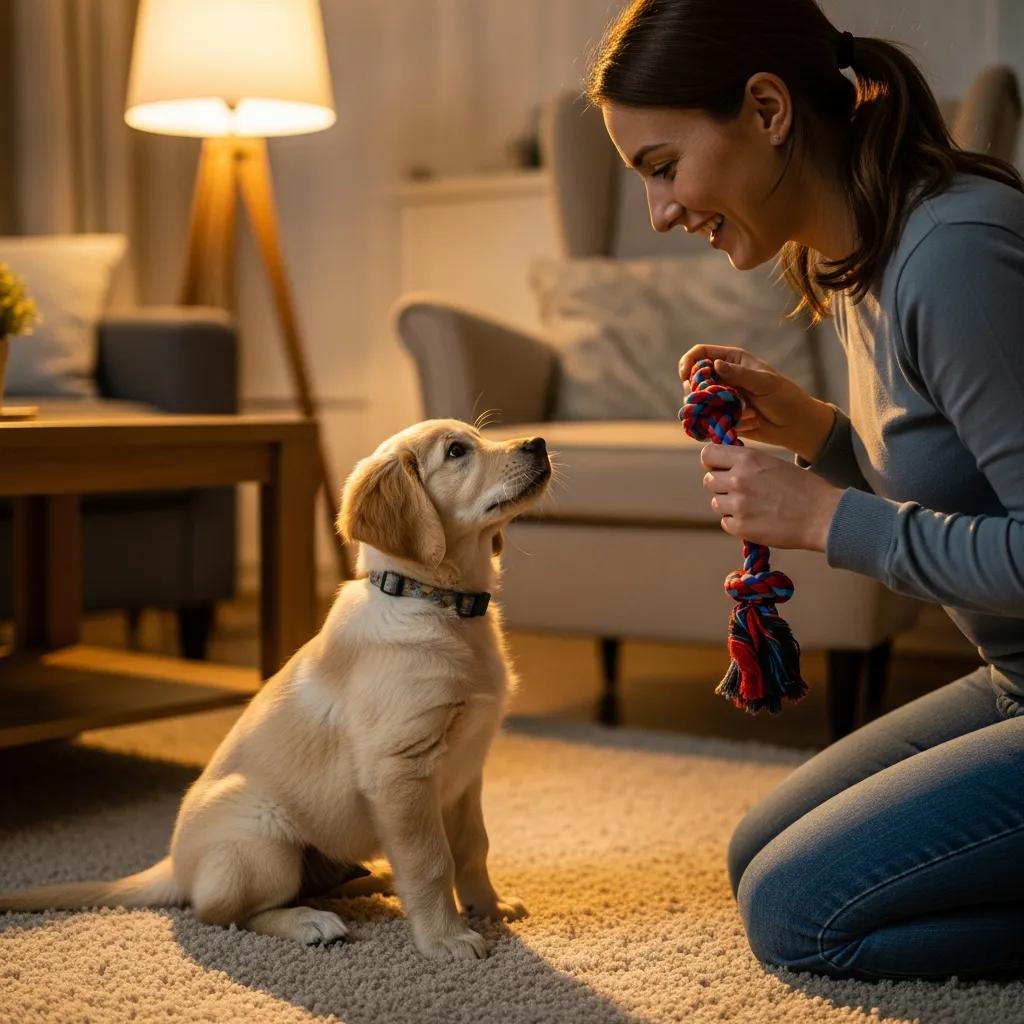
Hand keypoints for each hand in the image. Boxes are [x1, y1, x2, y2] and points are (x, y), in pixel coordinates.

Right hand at [679, 345, 832, 460]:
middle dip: (696, 391)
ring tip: (738, 415)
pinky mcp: (722, 417)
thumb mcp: (765, 383)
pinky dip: (719, 424)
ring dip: (711, 410)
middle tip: (708, 401)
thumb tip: (714, 364)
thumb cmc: (785, 398)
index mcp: (732, 360)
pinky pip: (707, 420)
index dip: (689, 362)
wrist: (795, 426)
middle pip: (693, 379)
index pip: (701, 353)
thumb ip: (739, 374)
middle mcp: (724, 377)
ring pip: (698, 402)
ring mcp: (722, 398)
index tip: (686, 376)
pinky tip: (741, 425)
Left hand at [700, 443, 843, 551]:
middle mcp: (738, 479)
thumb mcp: (774, 463)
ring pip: (716, 503)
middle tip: (740, 491)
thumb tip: (726, 466)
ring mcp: (737, 504)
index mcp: (747, 458)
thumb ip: (747, 464)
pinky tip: (756, 520)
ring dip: (729, 506)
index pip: (708, 454)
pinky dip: (737, 523)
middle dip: (720, 486)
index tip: (720, 468)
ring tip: (753, 507)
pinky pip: (726, 523)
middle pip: (708, 481)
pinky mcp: (740, 527)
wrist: (823, 516)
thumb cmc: (804, 488)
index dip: (712, 462)